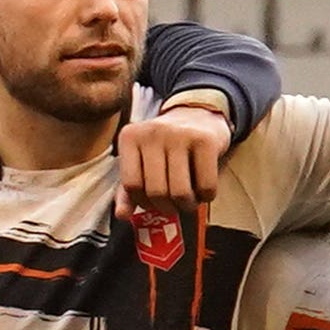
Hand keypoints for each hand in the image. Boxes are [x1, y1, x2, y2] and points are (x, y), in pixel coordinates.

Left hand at [116, 96, 235, 212]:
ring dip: (187, 206)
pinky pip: (206, 185)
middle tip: (174, 206)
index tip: (153, 203)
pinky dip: (206, 197)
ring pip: (180, 192)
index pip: (130, 185)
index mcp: (130, 137)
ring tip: (188, 200)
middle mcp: (152, 132)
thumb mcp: (142, 161)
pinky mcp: (205, 140)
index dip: (143, 202)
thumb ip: (128, 189)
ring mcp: (179, 134)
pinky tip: (204, 191)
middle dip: (168, 208)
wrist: (199, 114)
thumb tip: (122, 215)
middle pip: (156, 191)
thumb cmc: (166, 146)